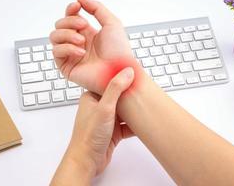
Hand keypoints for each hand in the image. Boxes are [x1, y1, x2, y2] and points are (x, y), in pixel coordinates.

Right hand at [50, 0, 135, 93]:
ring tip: (82, 41)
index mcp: (87, 33)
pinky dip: (67, 48)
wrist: (119, 72)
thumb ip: (96, 8)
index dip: (70, 9)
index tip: (76, 6)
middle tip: (84, 26)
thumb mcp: (112, 23)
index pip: (70, 17)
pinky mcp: (67, 67)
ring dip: (67, 34)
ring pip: (54, 36)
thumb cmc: (119, 51)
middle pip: (59, 25)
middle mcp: (78, 43)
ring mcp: (71, 55)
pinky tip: (80, 52)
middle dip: (69, 21)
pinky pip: (56, 52)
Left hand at [51, 68, 134, 184]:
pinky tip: (143, 123)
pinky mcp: (112, 132)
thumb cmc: (88, 136)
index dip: (122, 80)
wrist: (86, 161)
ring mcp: (106, 121)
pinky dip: (135, 125)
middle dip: (131, 96)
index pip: (109, 84)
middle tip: (144, 91)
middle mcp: (98, 108)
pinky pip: (126, 125)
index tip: (135, 76)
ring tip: (146, 106)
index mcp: (92, 98)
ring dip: (134, 111)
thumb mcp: (104, 108)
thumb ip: (115, 89)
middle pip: (119, 98)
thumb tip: (127, 72)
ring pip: (124, 112)